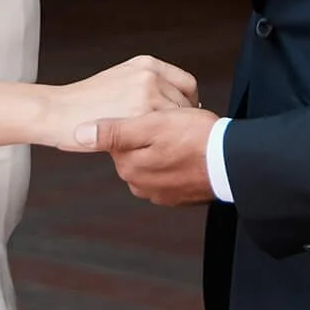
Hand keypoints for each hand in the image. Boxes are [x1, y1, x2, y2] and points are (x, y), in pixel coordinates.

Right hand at [43, 56, 197, 151]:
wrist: (57, 112)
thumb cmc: (86, 102)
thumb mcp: (120, 78)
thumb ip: (147, 84)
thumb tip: (173, 102)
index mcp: (147, 64)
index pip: (187, 84)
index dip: (189, 104)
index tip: (185, 119)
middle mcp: (150, 75)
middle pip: (186, 104)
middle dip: (182, 123)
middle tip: (175, 140)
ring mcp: (146, 95)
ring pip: (177, 121)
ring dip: (173, 135)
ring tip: (164, 148)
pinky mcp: (138, 116)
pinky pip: (163, 133)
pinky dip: (162, 143)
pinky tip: (154, 151)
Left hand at [74, 108, 220, 204]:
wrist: (232, 164)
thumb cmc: (196, 139)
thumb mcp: (152, 125)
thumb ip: (113, 131)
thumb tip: (77, 133)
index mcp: (129, 166)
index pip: (119, 136)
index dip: (136, 118)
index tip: (155, 113)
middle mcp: (139, 184)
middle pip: (135, 149)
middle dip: (150, 134)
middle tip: (174, 122)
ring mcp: (159, 192)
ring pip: (153, 159)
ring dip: (163, 147)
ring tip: (184, 135)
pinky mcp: (177, 195)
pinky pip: (169, 171)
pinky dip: (175, 160)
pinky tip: (189, 149)